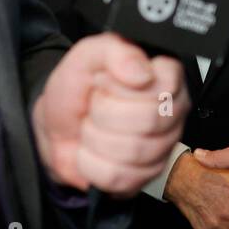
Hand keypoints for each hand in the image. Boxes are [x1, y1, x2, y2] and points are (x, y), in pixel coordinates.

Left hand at [32, 33, 187, 195]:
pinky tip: (93, 150)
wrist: (56, 126)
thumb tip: (142, 73)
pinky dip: (92, 164)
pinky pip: (120, 176)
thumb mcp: (87, 56)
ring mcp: (162, 146)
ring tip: (92, 127)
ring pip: (133, 151)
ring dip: (96, 138)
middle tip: (95, 105)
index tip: (104, 81)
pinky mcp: (146, 176)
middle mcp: (172, 111)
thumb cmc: (77, 89)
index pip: (164, 85)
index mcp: (164, 75)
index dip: (124, 87)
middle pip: (149, 120)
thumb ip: (114, 51)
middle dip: (104, 112)